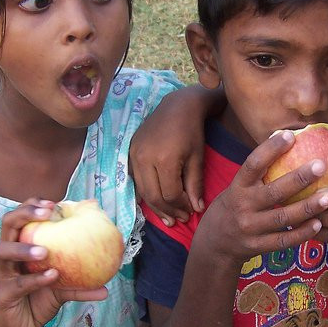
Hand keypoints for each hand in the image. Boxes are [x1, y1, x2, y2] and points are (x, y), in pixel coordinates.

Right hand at [0, 199, 107, 326]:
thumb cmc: (41, 299)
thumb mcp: (63, 287)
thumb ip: (82, 280)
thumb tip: (111, 280)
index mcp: (20, 245)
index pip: (21, 216)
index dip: (32, 205)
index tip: (52, 203)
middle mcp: (8, 255)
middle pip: (7, 224)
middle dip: (24, 214)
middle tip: (46, 213)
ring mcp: (2, 274)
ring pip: (3, 251)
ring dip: (24, 248)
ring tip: (44, 251)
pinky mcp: (2, 293)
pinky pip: (18, 283)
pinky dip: (36, 279)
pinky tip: (53, 276)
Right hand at [130, 86, 224, 224]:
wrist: (177, 106)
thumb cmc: (192, 131)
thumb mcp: (197, 158)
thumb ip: (195, 185)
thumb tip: (196, 210)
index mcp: (165, 159)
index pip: (170, 194)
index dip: (181, 206)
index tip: (191, 212)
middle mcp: (144, 158)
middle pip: (153, 196)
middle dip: (168, 211)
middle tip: (180, 220)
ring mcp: (134, 155)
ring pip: (142, 191)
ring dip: (155, 207)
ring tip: (168, 218)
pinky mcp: (129, 152)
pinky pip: (135, 180)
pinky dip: (145, 194)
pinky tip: (154, 203)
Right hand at [195, 131, 327, 263]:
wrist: (216, 243)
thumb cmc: (236, 205)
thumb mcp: (239, 187)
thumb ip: (260, 172)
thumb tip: (288, 138)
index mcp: (238, 187)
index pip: (253, 164)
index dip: (271, 149)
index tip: (291, 135)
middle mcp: (242, 206)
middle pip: (273, 192)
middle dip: (299, 178)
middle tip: (322, 165)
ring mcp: (250, 228)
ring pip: (282, 218)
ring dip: (307, 208)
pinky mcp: (258, 246)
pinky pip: (284, 240)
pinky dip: (302, 233)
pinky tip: (319, 223)